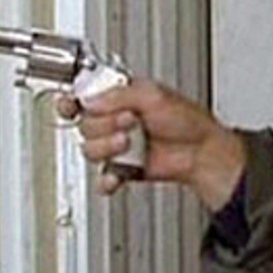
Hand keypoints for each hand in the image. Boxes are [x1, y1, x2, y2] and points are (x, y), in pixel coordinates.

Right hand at [57, 79, 245, 210]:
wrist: (201, 151)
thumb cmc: (185, 120)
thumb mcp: (153, 94)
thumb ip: (118, 95)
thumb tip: (91, 100)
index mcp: (118, 98)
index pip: (83, 97)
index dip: (71, 101)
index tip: (71, 104)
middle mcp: (113, 121)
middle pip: (84, 125)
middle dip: (105, 124)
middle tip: (129, 120)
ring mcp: (116, 146)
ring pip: (90, 150)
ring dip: (108, 147)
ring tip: (130, 142)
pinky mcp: (121, 169)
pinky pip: (102, 178)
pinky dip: (108, 178)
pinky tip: (118, 173)